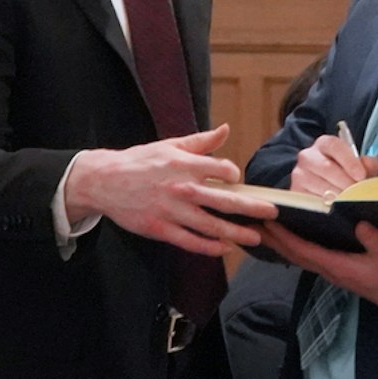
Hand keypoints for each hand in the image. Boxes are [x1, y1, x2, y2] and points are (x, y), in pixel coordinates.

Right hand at [63, 124, 275, 253]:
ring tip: (255, 237)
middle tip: (273, 212)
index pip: (223, 170)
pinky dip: (210, 247)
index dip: (236, 176)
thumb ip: (201, 142)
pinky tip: (225, 249)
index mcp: (186, 164)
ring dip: (237, 233)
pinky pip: (191, 241)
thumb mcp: (170, 146)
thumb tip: (225, 130)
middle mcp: (183, 188)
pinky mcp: (161, 229)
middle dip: (252, 208)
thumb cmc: (140, 161)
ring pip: (211, 226)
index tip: (241, 182)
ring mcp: (172, 211)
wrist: (105, 180)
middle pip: (225, 200)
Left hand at [260, 220, 377, 318]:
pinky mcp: (339, 270)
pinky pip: (310, 258)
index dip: (285, 237)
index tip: (269, 223)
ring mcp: (333, 272)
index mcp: (338, 267)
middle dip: (274, 240)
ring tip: (266, 230)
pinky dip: (296, 247)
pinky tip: (292, 238)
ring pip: (300, 258)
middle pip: (295, 255)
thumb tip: (359, 222)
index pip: (304, 251)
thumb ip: (373, 241)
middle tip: (254, 224)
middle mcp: (330, 270)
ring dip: (282, 244)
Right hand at [289, 134, 377, 200]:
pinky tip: (336, 210)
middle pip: (327, 168)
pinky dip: (325, 206)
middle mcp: (308, 156)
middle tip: (358, 194)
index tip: (361, 176)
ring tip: (350, 203)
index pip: (334, 146)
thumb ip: (367, 164)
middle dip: (345, 183)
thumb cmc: (344, 174)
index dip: (349, 161)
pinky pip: (311, 200)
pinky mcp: (295, 191)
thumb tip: (368, 164)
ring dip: (337, 197)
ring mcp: (299, 174)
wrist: (325, 188)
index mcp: (324, 144)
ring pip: (319, 186)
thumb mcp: (358, 167)